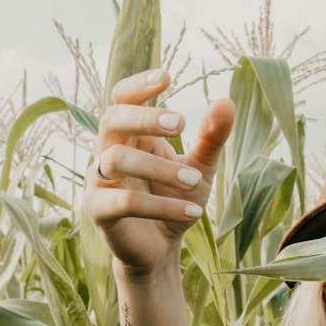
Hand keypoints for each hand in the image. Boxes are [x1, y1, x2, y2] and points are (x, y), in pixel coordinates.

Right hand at [83, 69, 234, 274]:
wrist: (160, 249)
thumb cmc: (175, 199)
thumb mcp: (200, 168)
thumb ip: (212, 137)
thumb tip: (227, 101)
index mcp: (130, 134)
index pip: (122, 98)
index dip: (138, 85)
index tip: (166, 77)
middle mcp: (108, 151)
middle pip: (112, 119)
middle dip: (145, 117)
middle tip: (182, 124)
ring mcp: (99, 181)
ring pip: (116, 159)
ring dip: (160, 168)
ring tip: (194, 180)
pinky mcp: (98, 212)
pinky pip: (124, 202)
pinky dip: (161, 206)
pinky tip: (193, 212)